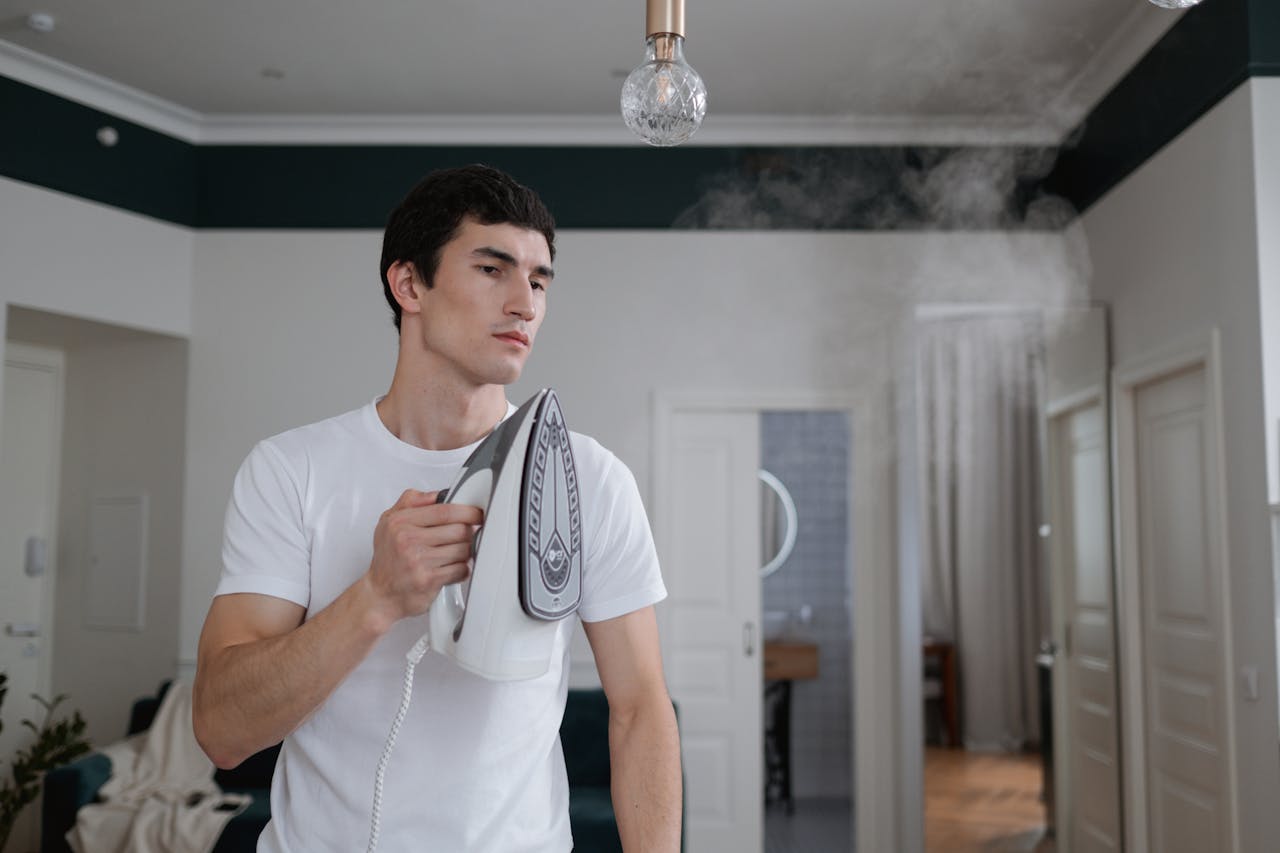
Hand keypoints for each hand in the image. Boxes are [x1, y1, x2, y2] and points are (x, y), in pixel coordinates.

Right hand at [366, 489, 483, 624]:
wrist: (380, 595)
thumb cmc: (387, 560)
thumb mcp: (388, 523)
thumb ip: (410, 502)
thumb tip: (437, 494)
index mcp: (400, 522)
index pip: (445, 510)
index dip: (467, 511)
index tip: (476, 514)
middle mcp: (408, 540)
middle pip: (459, 529)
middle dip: (467, 533)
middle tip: (464, 537)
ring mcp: (418, 561)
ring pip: (463, 550)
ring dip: (465, 553)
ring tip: (454, 554)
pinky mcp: (429, 580)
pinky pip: (461, 569)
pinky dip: (461, 570)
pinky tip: (451, 569)